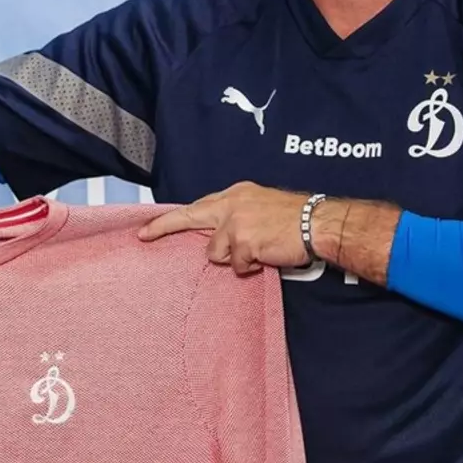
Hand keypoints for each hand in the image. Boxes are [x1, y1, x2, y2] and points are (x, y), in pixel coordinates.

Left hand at [137, 181, 312, 274]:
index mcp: (235, 194)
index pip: (198, 205)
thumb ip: (237, 214)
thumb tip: (217, 234)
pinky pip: (237, 265)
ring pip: (215, 253)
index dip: (174, 217)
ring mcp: (236, 223)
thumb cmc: (295, 217)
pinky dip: (249, 268)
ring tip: (256, 251)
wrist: (318, 221)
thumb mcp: (260, 204)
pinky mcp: (244, 241)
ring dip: (232, 259)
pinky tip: (265, 258)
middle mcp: (231, 205)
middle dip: (163, 227)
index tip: (150, 226)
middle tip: (144, 235)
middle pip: (188, 217)